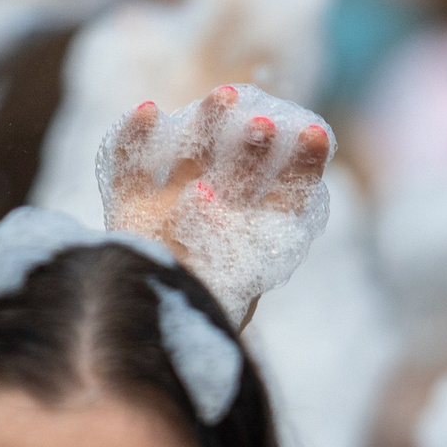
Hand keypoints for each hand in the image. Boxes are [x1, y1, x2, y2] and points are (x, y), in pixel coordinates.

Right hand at [98, 84, 331, 327]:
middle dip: (254, 143)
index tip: (316, 135)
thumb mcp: (220, 296)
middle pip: (241, 167)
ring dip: (207, 123)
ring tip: (224, 96)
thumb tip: (200, 191)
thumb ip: (215, 248)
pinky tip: (147, 111)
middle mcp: (218, 215)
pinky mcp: (130, 214)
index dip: (302, 164)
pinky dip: (135, 139)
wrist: (144, 351)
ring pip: (194, 154)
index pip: (287, 194)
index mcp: (254, 238)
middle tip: (263, 123)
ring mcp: (173, 209)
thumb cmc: (196, 325)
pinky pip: (132, 169)